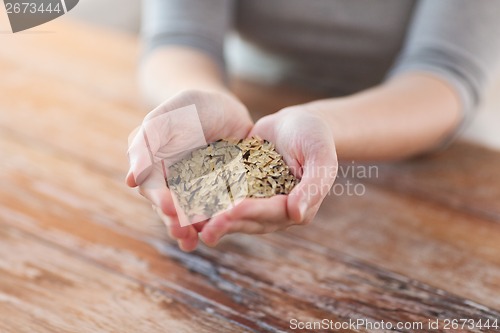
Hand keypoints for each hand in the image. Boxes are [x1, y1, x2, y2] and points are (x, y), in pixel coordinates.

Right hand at [126, 89, 252, 250]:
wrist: (221, 105)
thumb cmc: (187, 108)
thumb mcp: (165, 118)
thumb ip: (147, 143)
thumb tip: (131, 180)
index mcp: (158, 170)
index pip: (155, 189)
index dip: (160, 200)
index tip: (168, 208)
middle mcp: (177, 185)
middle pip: (174, 208)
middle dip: (177, 222)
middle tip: (183, 232)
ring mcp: (201, 190)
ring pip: (196, 213)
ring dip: (196, 228)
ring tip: (199, 239)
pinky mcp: (225, 190)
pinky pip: (222, 207)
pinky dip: (222, 218)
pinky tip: (225, 226)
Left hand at [199, 106, 337, 245]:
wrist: (297, 122)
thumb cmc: (315, 137)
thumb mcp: (321, 157)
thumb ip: (314, 185)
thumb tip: (297, 214)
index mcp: (297, 207)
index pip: (274, 213)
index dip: (253, 213)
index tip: (234, 210)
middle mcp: (275, 210)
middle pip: (250, 219)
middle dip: (228, 222)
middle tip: (205, 226)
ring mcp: (257, 201)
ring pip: (234, 213)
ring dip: (214, 219)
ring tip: (192, 223)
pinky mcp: (241, 188)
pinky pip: (224, 196)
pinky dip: (208, 200)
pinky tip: (188, 201)